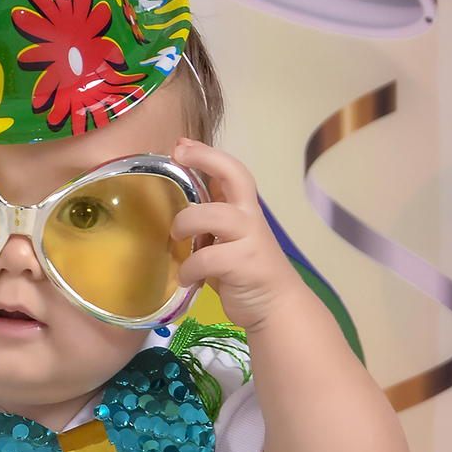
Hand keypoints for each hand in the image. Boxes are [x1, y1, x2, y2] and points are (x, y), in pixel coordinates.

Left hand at [171, 138, 304, 334]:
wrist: (275, 306)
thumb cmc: (244, 273)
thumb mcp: (225, 241)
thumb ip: (209, 222)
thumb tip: (177, 205)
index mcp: (244, 208)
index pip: (231, 170)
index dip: (206, 153)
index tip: (181, 145)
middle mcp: (249, 217)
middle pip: (234, 177)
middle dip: (204, 161)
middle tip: (177, 161)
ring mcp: (249, 239)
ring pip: (214, 215)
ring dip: (187, 222)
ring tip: (176, 238)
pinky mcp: (243, 265)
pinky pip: (206, 258)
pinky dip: (188, 268)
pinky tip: (185, 277)